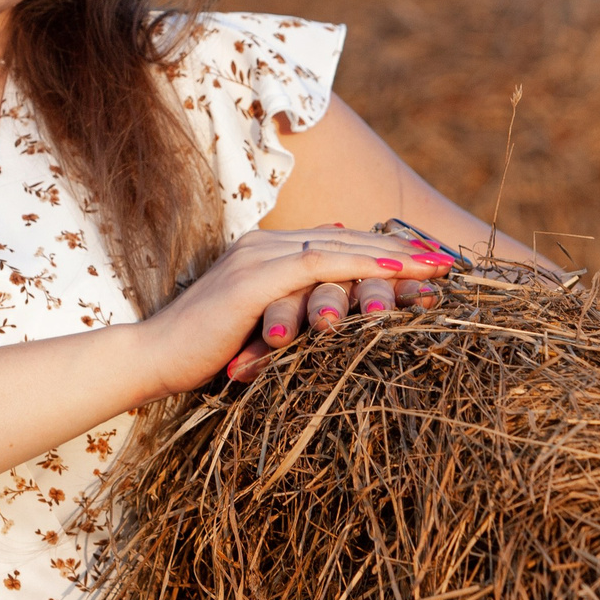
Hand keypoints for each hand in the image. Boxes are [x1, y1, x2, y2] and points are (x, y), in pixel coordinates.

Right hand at [129, 227, 456, 399]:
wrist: (152, 358)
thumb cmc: (202, 354)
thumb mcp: (257, 329)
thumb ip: (288, 313)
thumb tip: (328, 309)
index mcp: (265, 252)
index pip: (336, 245)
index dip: (382, 252)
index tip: (426, 263)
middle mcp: (264, 244)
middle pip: (346, 240)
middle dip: (399, 249)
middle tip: (448, 258)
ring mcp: (259, 257)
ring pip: (340, 248)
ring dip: (391, 256)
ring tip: (435, 265)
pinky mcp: (255, 278)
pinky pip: (320, 266)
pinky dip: (360, 265)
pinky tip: (395, 270)